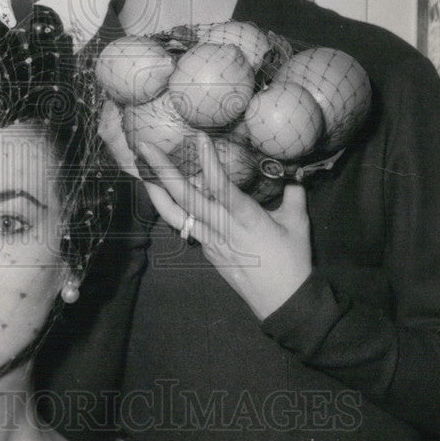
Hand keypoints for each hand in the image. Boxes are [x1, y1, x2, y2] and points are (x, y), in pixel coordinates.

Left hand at [138, 132, 312, 320]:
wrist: (283, 303)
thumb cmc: (294, 262)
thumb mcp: (299, 224)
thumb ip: (293, 194)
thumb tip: (293, 172)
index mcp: (247, 219)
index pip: (223, 187)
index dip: (209, 162)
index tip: (197, 137)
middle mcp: (223, 229)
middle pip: (187, 198)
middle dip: (164, 171)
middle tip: (145, 147)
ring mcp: (211, 241)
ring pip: (176, 214)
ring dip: (156, 191)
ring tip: (141, 170)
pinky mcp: (208, 250)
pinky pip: (185, 225)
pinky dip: (172, 207)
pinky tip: (164, 194)